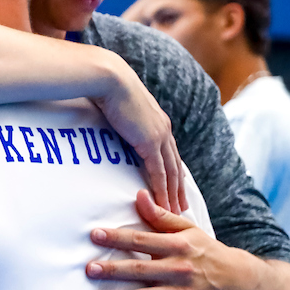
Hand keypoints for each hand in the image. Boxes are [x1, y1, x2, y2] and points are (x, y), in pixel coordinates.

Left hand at [88, 190, 259, 289]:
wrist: (241, 279)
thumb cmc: (206, 250)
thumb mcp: (188, 230)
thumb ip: (161, 216)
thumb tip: (139, 195)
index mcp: (178, 246)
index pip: (142, 240)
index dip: (118, 238)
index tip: (95, 235)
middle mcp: (180, 269)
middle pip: (142, 270)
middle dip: (115, 270)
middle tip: (90, 269)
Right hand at [91, 55, 185, 213]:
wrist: (110, 79)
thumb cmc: (108, 87)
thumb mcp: (119, 105)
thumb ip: (122, 118)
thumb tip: (113, 121)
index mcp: (158, 120)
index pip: (169, 151)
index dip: (173, 170)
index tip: (174, 185)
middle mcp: (164, 129)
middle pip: (175, 165)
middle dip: (179, 187)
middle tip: (181, 205)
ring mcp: (159, 136)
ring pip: (171, 172)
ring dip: (174, 193)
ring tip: (175, 211)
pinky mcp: (150, 143)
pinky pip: (159, 172)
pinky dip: (162, 190)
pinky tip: (163, 203)